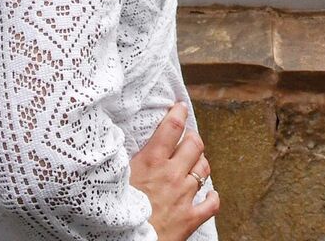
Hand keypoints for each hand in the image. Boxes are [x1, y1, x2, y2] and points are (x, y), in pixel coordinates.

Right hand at [129, 101, 219, 240]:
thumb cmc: (113, 211)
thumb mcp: (115, 177)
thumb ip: (124, 158)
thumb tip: (115, 140)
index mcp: (152, 162)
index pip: (172, 127)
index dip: (178, 113)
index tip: (179, 106)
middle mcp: (172, 175)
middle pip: (195, 144)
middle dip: (192, 138)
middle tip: (186, 139)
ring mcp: (184, 196)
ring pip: (204, 169)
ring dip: (200, 163)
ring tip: (194, 162)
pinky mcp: (190, 218)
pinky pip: (212, 203)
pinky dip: (212, 197)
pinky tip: (208, 194)